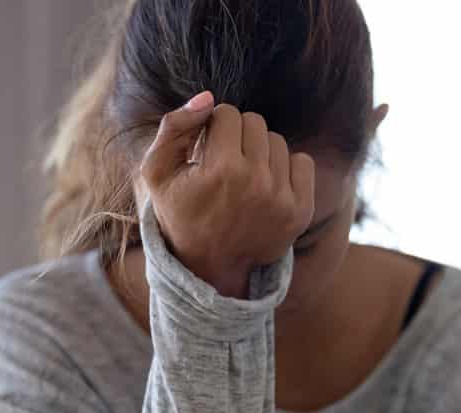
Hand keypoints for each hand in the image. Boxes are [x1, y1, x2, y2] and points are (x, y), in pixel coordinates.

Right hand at [139, 91, 314, 297]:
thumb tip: (208, 97)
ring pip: (278, 141)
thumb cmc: (180, 213)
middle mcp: (256, 182)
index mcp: (220, 170)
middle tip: (225, 163)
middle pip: (255, 122)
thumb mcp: (157, 172)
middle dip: (237, 136)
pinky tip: (266, 185)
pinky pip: (303, 162)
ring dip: (260, 151)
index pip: (227, 113)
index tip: (207, 151)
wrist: (210, 267)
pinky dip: (286, 167)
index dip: (214, 128)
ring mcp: (282, 198)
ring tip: (244, 176)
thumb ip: (174, 127)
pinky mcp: (301, 211)